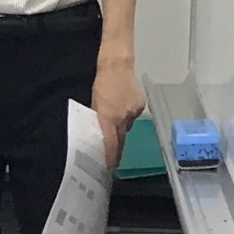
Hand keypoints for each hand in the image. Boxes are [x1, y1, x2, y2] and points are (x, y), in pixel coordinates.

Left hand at [92, 55, 144, 172]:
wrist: (117, 65)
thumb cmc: (100, 83)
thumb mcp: (93, 103)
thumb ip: (97, 119)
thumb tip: (99, 134)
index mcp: (110, 118)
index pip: (111, 144)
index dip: (110, 158)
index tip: (109, 168)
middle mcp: (124, 118)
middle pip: (121, 140)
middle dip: (117, 151)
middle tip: (112, 161)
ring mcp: (134, 112)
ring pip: (127, 127)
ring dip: (120, 131)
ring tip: (115, 132)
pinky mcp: (140, 106)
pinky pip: (132, 117)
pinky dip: (127, 117)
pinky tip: (123, 112)